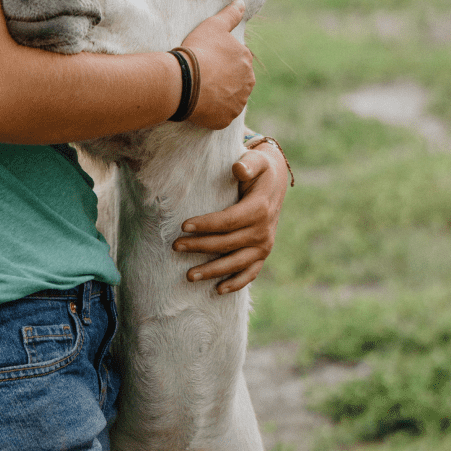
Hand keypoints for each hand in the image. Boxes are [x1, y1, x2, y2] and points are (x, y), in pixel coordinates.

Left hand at [172, 139, 289, 292]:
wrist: (276, 182)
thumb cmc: (259, 169)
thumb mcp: (257, 161)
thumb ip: (248, 164)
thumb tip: (237, 169)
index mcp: (259, 209)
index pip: (228, 221)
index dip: (206, 224)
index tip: (184, 226)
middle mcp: (263, 231)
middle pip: (227, 243)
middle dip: (200, 246)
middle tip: (175, 246)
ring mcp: (265, 245)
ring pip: (236, 262)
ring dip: (213, 271)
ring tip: (189, 275)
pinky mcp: (263, 254)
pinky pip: (250, 272)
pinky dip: (236, 283)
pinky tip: (218, 290)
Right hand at [180, 0, 254, 128]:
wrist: (185, 81)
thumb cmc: (198, 50)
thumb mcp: (214, 25)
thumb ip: (230, 14)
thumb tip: (242, 2)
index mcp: (246, 60)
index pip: (236, 60)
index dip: (220, 60)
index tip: (206, 60)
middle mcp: (247, 82)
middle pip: (236, 80)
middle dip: (223, 78)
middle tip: (202, 76)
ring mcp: (238, 103)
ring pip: (230, 98)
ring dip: (219, 95)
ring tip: (200, 89)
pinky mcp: (226, 119)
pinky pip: (220, 115)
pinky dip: (212, 111)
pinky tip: (199, 104)